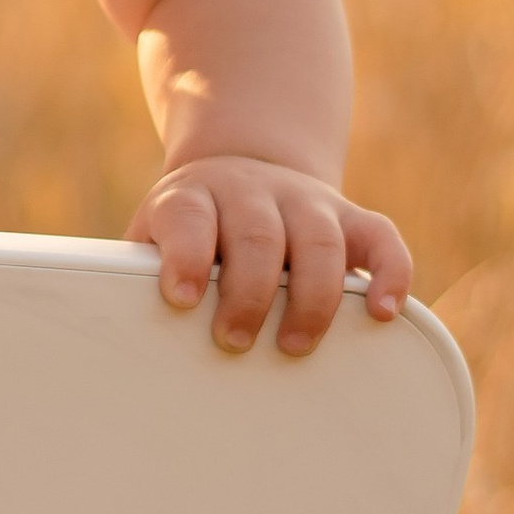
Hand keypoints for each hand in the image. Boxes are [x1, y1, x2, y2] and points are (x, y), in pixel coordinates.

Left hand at [129, 155, 410, 355]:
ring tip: (295, 344)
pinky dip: (390, 274)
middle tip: (234, 341)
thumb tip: (124, 342)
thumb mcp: (155, 238)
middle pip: (257, 235)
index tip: (180, 298)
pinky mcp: (351, 217)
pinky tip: (383, 312)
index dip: (186, 256)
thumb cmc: (191, 231)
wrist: (240, 170)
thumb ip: (143, 276)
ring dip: (311, 297)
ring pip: (319, 239)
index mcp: (195, 196)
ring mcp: (306, 201)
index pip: (189, 218)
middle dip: (248, 293)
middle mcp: (253, 193)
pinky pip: (382, 239)